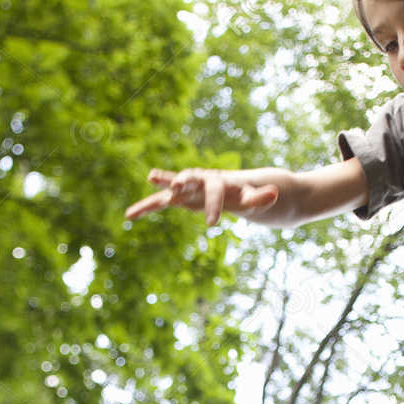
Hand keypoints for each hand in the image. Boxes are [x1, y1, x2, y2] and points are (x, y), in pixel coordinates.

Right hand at [123, 167, 280, 225]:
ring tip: (140, 194)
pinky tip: (128, 216)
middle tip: (176, 186)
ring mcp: (189, 188)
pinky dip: (146, 207)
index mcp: (221, 181)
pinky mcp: (181, 198)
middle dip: (183, 181)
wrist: (242, 188)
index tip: (212, 225)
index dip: (214, 206)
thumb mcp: (258, 199)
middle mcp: (202, 180)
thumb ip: (261, 197)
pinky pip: (161, 202)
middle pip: (190, 178)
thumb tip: (275, 192)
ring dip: (158, 190)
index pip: (216, 191)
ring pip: (170, 189)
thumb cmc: (250, 195)